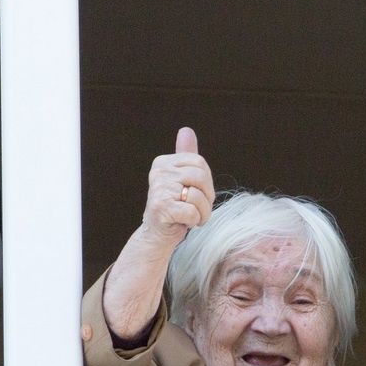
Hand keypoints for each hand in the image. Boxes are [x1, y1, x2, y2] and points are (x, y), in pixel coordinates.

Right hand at [139, 127, 214, 248]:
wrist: (157, 235)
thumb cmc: (174, 207)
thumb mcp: (181, 179)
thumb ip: (185, 155)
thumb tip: (186, 130)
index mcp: (163, 163)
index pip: (199, 163)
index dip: (206, 182)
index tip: (199, 194)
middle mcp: (158, 173)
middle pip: (200, 177)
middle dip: (207, 197)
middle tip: (199, 208)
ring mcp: (158, 190)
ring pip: (197, 196)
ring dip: (203, 212)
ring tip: (194, 217)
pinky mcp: (161, 208)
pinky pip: (192, 212)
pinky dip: (194, 221)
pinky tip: (185, 224)